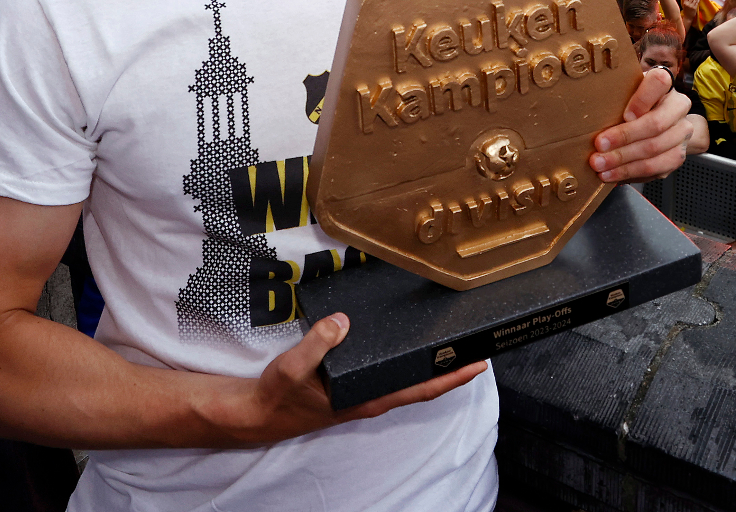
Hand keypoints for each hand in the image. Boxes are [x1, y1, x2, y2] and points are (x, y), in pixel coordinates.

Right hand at [238, 311, 487, 442]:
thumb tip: (343, 322)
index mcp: (365, 399)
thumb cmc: (278, 395)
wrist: (257, 413)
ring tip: (451, 338)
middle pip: (420, 383)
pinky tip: (408, 341)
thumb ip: (317, 345)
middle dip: (449, 366)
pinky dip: (404, 359)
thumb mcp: (293, 367)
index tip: (479, 364)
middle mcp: (370, 397)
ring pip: (405, 378)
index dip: (451, 378)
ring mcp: (362, 392)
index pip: (419, 390)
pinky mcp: (351, 384)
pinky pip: (386, 371)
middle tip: (475, 342)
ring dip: (429, 362)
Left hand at [589, 68, 691, 183]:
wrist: (664, 123)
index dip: (642, 99)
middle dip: (624, 137)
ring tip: (601, 165)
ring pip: (654, 149)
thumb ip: (617, 96)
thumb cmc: (637, 106)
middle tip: (599, 146)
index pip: (660, 82)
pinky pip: (655, 168)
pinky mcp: (677, 156)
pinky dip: (630, 172)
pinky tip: (612, 174)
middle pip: (656, 124)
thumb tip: (587, 109)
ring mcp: (681, 133)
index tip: (624, 115)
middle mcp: (679, 107)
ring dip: (624, 160)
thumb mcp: (627, 94)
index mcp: (665, 86)